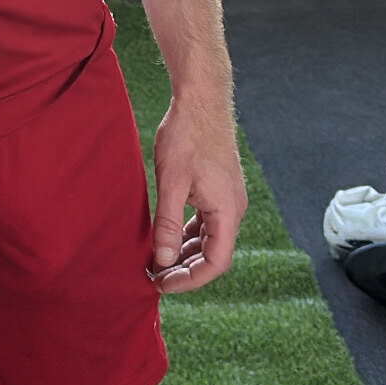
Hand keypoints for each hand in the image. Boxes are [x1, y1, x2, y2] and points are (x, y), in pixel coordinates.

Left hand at [148, 91, 246, 292]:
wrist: (201, 100)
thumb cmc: (187, 136)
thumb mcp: (171, 183)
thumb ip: (166, 224)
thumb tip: (162, 260)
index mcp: (227, 211)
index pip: (216, 263)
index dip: (190, 280)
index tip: (162, 284)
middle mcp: (232, 209)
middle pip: (213, 254)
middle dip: (185, 269)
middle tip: (153, 275)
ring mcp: (226, 199)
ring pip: (208, 239)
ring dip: (185, 253)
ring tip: (156, 260)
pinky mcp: (218, 189)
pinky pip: (205, 223)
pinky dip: (187, 234)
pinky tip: (166, 237)